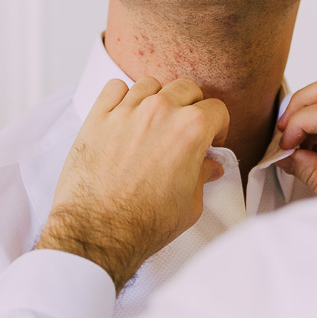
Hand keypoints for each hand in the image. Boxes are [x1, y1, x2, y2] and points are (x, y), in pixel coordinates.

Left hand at [36, 77, 229, 292]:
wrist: (98, 233)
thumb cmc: (144, 224)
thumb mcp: (190, 205)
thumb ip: (203, 177)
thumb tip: (209, 167)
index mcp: (191, 129)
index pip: (216, 109)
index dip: (218, 126)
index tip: (211, 138)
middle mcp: (160, 111)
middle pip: (186, 88)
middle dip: (192, 106)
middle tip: (185, 128)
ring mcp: (127, 110)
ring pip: (151, 84)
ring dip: (157, 99)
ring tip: (153, 121)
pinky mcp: (98, 116)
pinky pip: (114, 88)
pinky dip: (122, 96)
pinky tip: (124, 115)